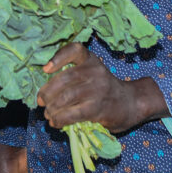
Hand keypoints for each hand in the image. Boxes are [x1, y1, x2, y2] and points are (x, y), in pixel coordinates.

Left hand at [36, 43, 168, 132]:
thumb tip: (44, 91)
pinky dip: (60, 119)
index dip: (58, 58)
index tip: (45, 69)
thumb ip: (72, 74)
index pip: (74, 50)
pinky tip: (55, 122)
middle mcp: (95, 71)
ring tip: (48, 114)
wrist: (130, 103)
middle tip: (41, 102)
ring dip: (52, 108)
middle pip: (65, 78)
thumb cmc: (103, 89)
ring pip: (67, 97)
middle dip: (47, 92)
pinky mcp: (98, 108)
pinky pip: (73, 113)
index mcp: (90, 59)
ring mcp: (98, 89)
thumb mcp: (91, 73)